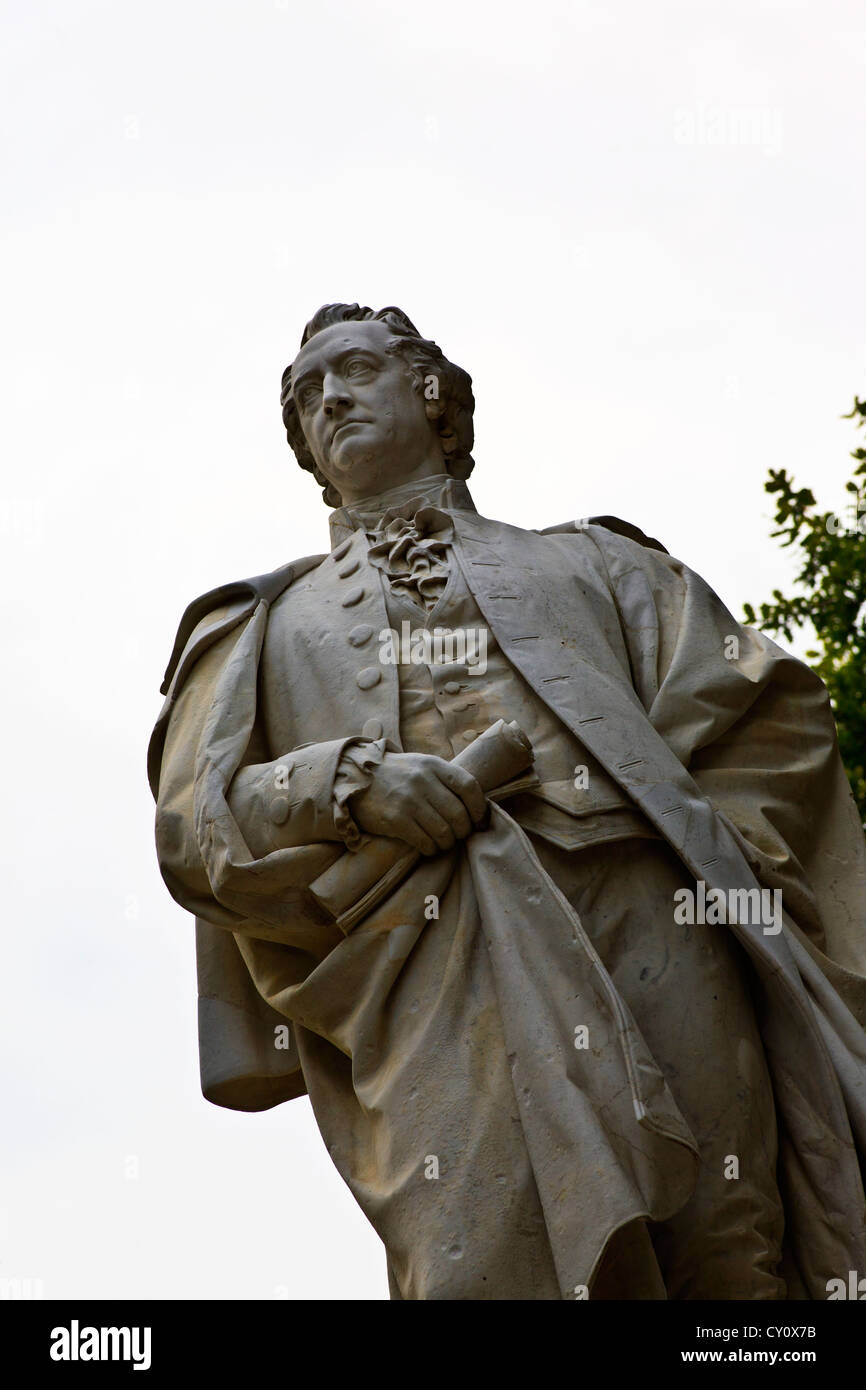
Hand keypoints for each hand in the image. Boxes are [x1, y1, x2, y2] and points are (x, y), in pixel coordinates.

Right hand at [350, 752, 486, 854]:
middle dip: (464, 831)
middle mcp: (422, 780)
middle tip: (459, 835)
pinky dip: (431, 849)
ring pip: (444, 832)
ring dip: (447, 843)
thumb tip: (476, 806)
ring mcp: (408, 800)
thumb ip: (446, 780)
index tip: (479, 821)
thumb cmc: (396, 776)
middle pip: (459, 814)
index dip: (480, 808)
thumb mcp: (421, 766)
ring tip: (443, 842)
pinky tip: (428, 846)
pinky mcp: (395, 819)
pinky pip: (425, 842)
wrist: (354, 779)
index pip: (469, 787)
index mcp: (433, 765)